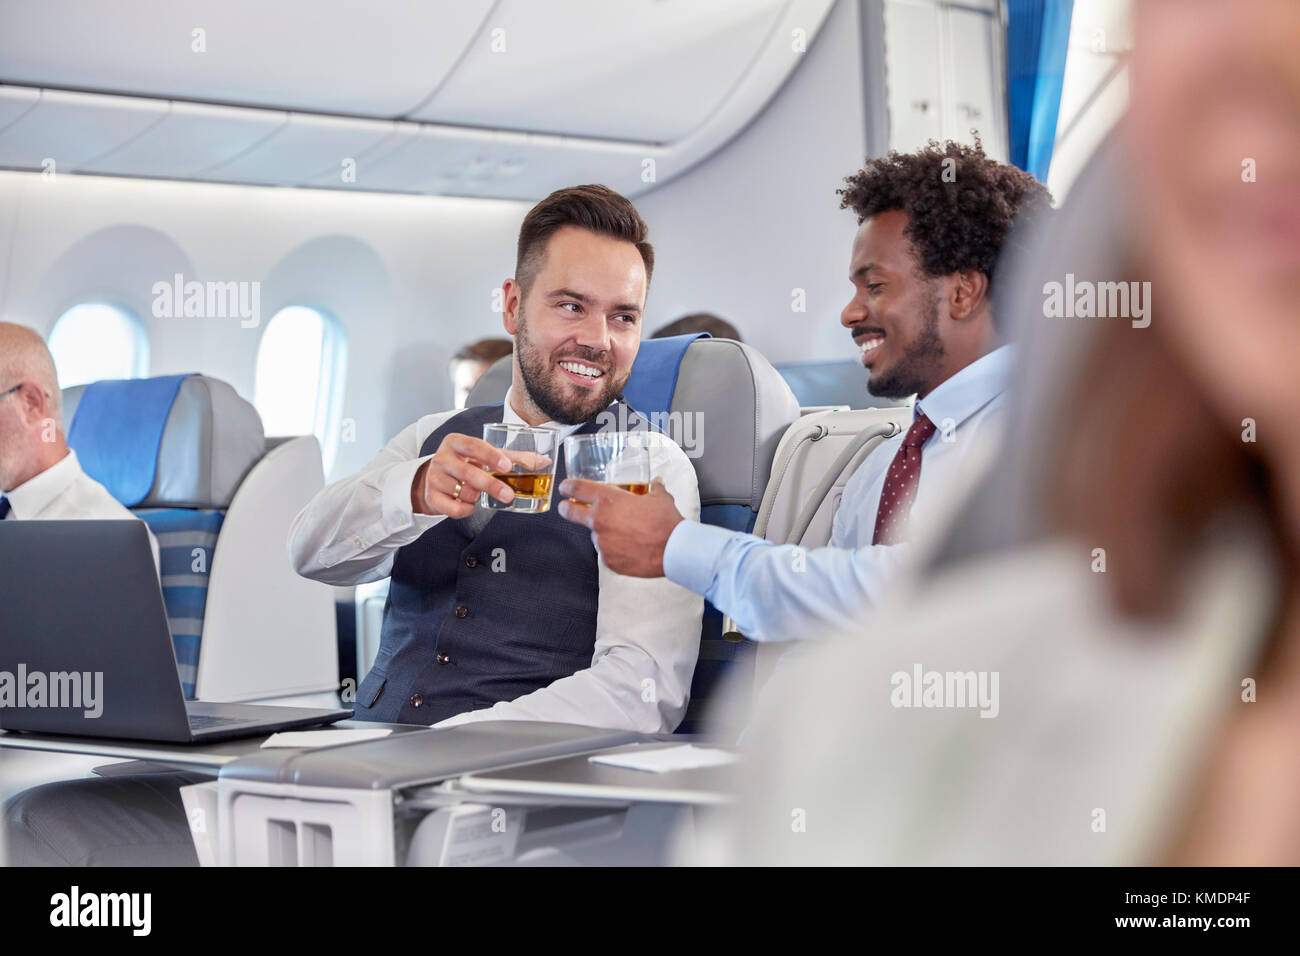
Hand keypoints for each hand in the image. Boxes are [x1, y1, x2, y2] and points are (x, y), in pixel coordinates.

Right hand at [411, 433, 517, 518]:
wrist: (436, 479)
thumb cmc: (467, 463)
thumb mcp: (486, 456)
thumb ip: (515, 457)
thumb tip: (544, 462)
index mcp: (455, 442)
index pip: (473, 445)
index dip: (491, 456)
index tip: (508, 467)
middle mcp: (442, 458)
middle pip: (468, 472)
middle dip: (491, 485)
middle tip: (509, 495)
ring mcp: (434, 478)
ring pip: (462, 492)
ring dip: (477, 497)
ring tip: (478, 492)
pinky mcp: (431, 497)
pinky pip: (454, 509)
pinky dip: (467, 510)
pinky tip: (469, 504)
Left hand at [557, 477, 684, 576]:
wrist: (674, 550)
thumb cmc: (666, 523)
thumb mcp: (660, 498)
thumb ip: (654, 488)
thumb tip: (656, 483)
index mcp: (609, 500)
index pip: (577, 488)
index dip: (567, 486)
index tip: (565, 487)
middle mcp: (600, 520)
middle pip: (570, 512)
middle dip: (566, 508)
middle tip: (566, 507)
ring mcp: (602, 543)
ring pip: (595, 534)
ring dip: (604, 532)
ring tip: (625, 533)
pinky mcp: (609, 561)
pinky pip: (607, 553)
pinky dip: (615, 549)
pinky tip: (630, 547)